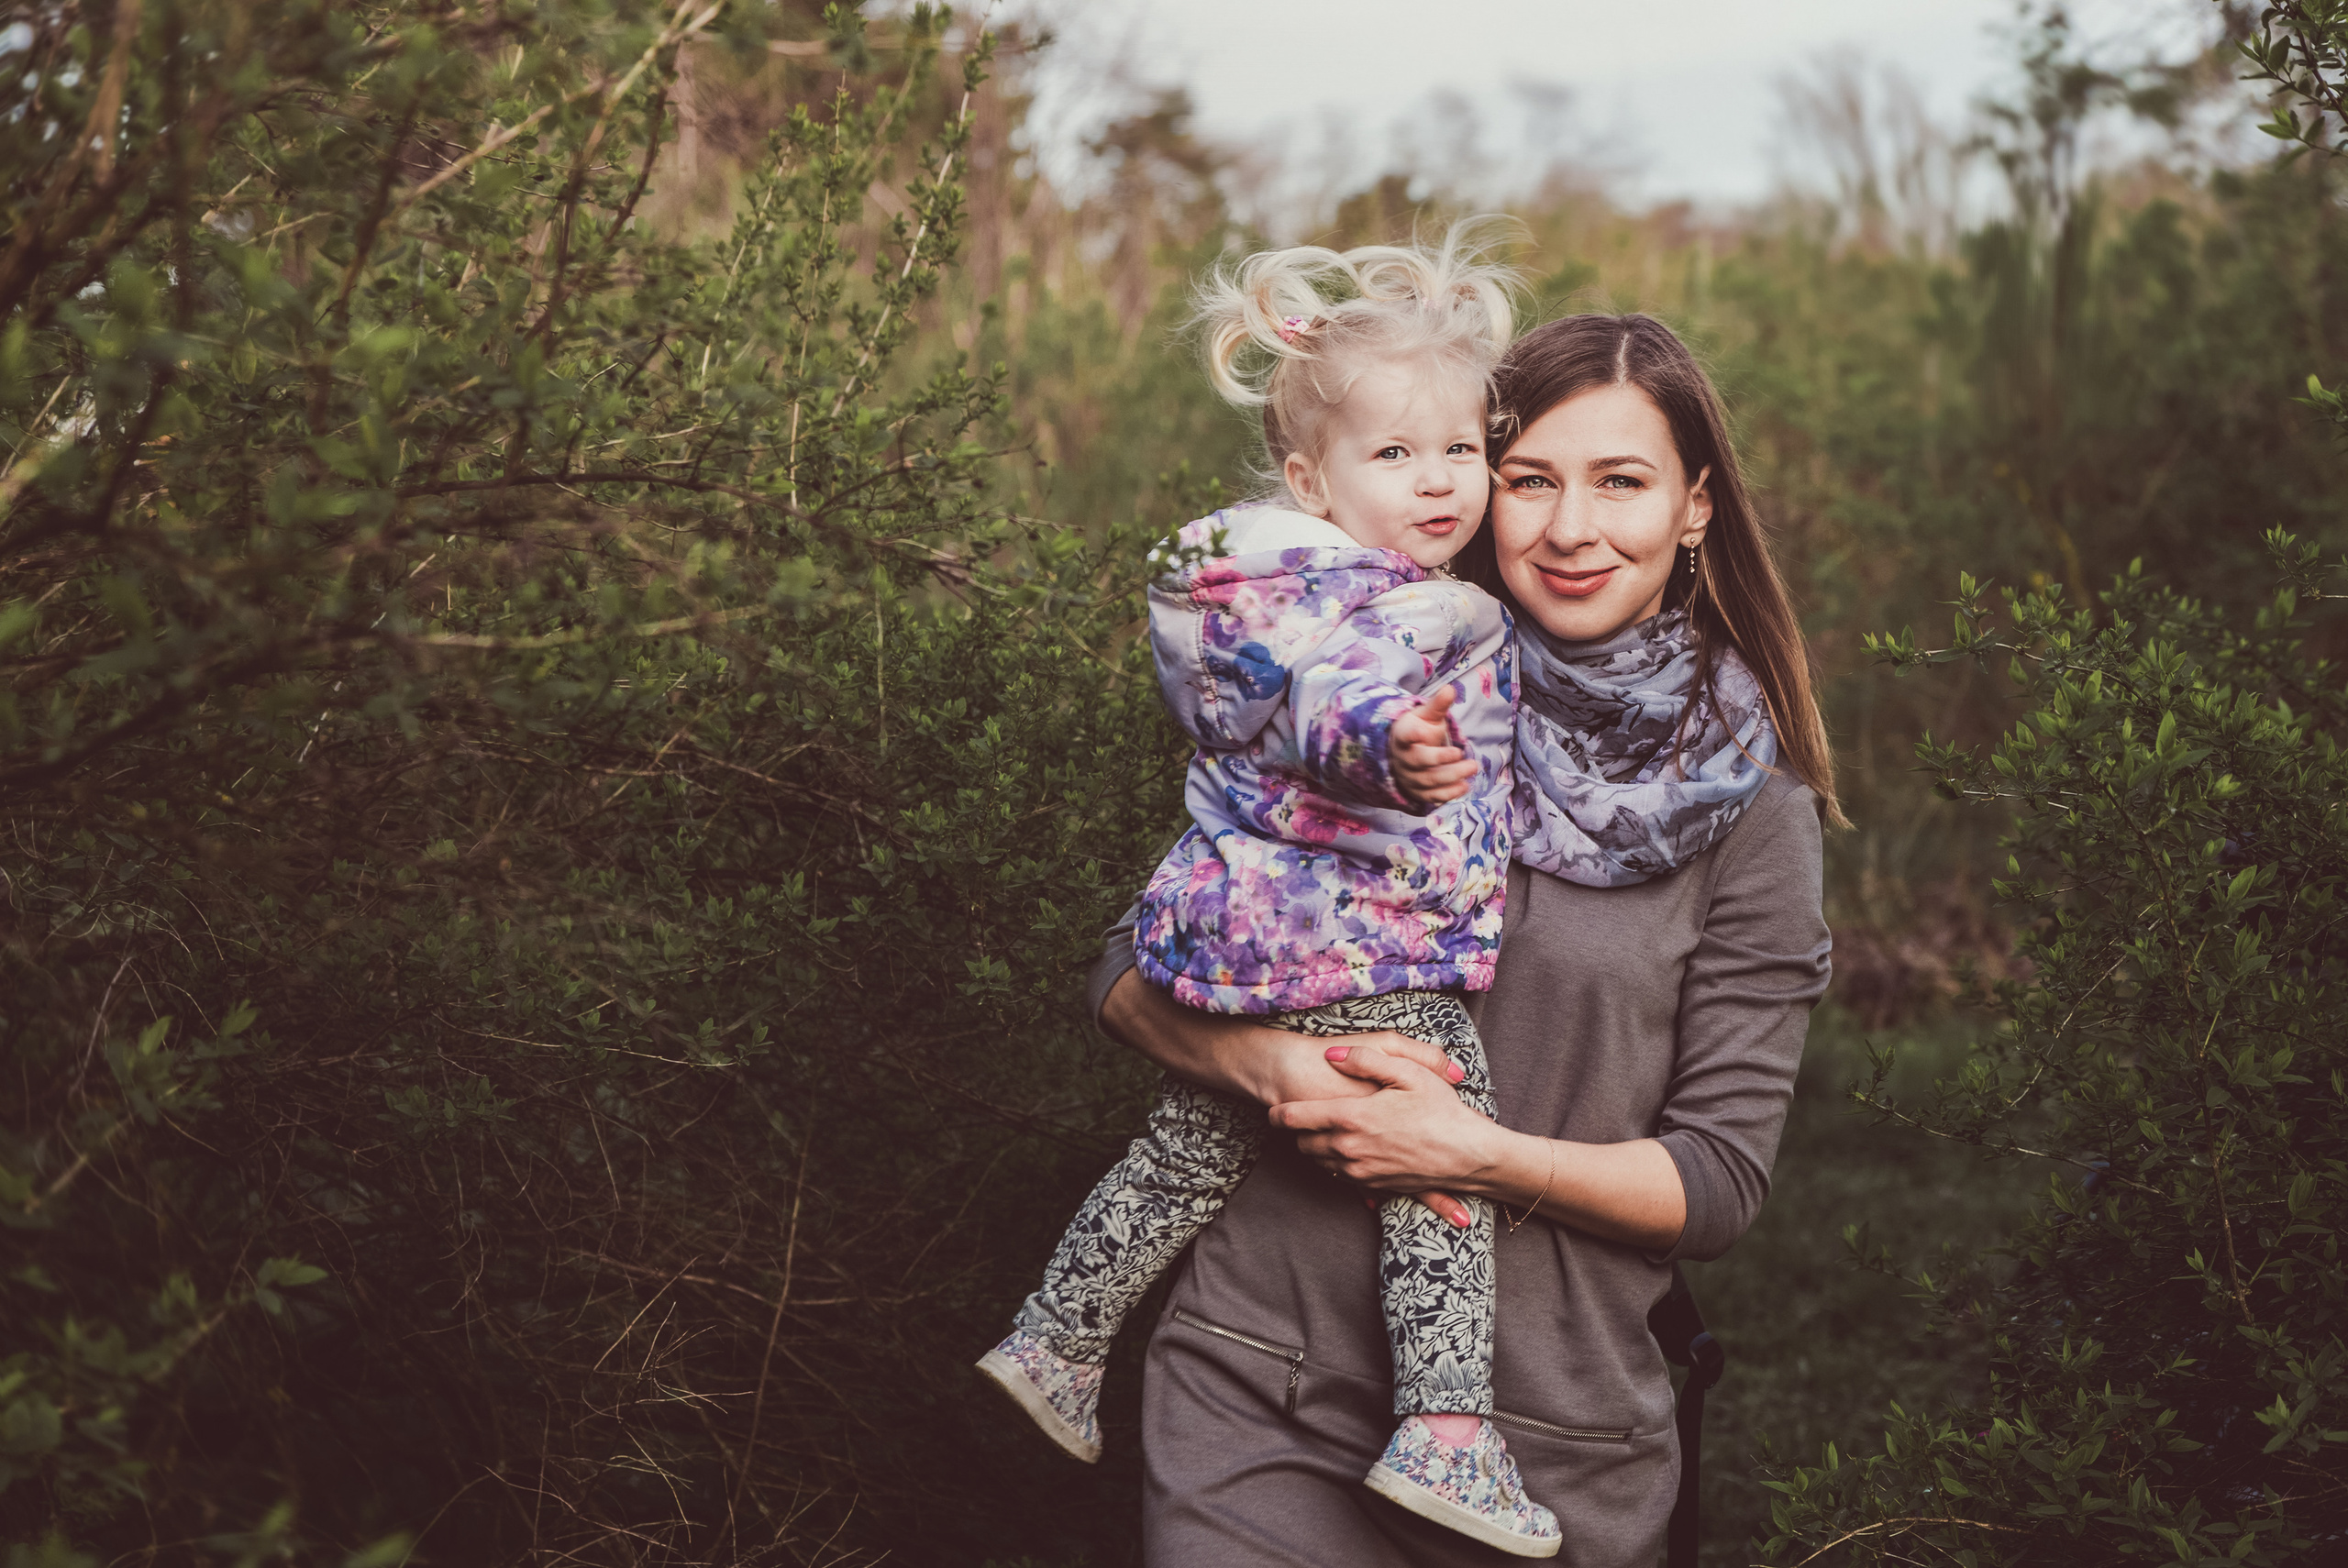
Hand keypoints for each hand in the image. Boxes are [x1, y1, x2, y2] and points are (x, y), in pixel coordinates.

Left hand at [1271, 1043, 1503, 1226]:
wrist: (1469, 1156)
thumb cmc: (1442, 1110)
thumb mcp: (1407, 1071)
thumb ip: (1365, 1059)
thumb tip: (1334, 1055)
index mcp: (1351, 1118)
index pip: (1296, 1118)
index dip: (1279, 1113)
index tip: (1272, 1108)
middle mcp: (1349, 1149)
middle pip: (1303, 1144)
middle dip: (1299, 1131)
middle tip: (1304, 1116)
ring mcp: (1360, 1171)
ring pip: (1319, 1163)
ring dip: (1317, 1148)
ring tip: (1326, 1131)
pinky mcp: (1374, 1186)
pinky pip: (1342, 1177)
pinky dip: (1338, 1164)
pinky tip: (1350, 1149)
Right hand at [1392, 687, 1475, 806]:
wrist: (1403, 754)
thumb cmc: (1417, 730)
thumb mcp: (1426, 715)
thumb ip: (1438, 705)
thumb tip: (1450, 688)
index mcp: (1403, 736)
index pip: (1405, 736)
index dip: (1412, 734)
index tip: (1422, 732)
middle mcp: (1404, 759)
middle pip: (1421, 761)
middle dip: (1444, 760)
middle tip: (1467, 756)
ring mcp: (1410, 777)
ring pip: (1429, 780)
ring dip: (1452, 777)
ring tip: (1472, 768)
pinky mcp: (1417, 792)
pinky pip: (1432, 796)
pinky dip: (1448, 794)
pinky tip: (1464, 786)